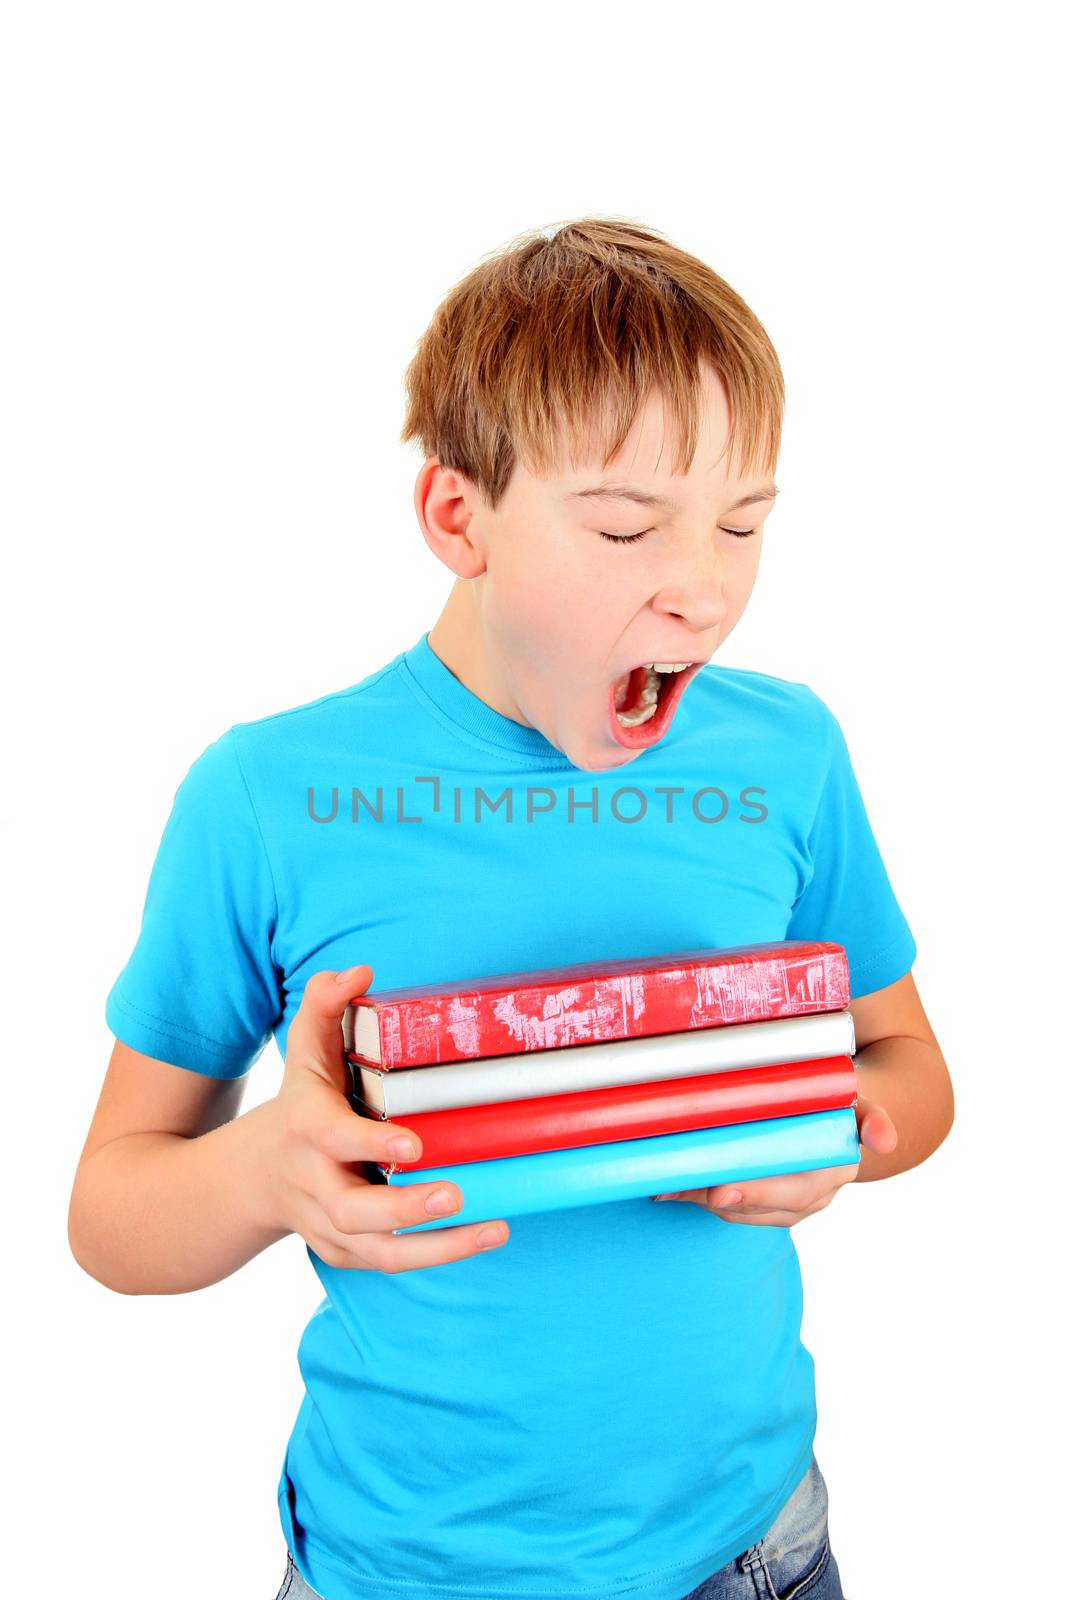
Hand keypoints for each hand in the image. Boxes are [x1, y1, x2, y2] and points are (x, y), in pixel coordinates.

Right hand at [255, 964, 508, 1268]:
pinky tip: (485, 1235)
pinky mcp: (346, 1251)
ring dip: (437, 1247)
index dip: (370, 1144)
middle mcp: (314, 1182)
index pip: (334, 1139)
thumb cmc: (300, 1102)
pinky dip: (437, 1256)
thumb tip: (359, 971)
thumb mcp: (305, 1050)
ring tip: (493, 1227)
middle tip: (456, 1194)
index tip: (414, 1144)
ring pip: (378, 1251)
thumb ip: (324, 1004)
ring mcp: (328, 1224)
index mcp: (306, 1129)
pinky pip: (390, 1263)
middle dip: (404, 1209)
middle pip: (352, 1209)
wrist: (255, 1177)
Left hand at [650, 1093, 897, 1225]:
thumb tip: (885, 1139)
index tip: (722, 1191)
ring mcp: (788, 1205)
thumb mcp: (861, 1105)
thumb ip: (872, 1119)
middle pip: (759, 1206)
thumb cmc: (841, 1102)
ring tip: (665, 1179)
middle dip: (718, 1198)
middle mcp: (812, 1196)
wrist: (843, 1120)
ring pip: (740, 1211)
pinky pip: (731, 1209)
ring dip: (701, 1197)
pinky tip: (668, 1185)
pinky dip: (698, 1197)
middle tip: (680, 1185)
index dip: (758, 1193)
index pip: (796, 1190)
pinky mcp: (765, 1206)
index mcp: (833, 1172)